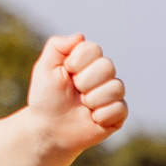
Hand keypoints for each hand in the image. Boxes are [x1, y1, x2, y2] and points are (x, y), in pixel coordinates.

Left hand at [25, 33, 125, 152]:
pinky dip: (101, 116)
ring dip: (92, 99)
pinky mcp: (118, 115)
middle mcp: (103, 75)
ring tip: (82, 106)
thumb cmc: (46, 98)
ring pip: (116, 87)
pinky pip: (120, 109)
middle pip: (108, 66)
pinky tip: (91, 119)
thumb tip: (80, 36)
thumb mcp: (44, 68)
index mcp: (87, 60)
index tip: (66, 73)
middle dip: (84, 82)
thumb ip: (57, 46)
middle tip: (74, 92)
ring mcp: (112, 94)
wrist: (48, 129)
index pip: (94, 49)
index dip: (76, 63)